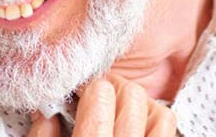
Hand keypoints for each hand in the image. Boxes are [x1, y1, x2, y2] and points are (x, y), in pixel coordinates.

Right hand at [29, 74, 176, 136]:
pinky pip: (167, 130)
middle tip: (101, 95)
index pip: (100, 99)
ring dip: (139, 106)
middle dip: (114, 90)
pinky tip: (138, 127)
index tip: (85, 88)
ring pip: (159, 114)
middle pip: (132, 97)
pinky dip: (155, 121)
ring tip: (121, 111)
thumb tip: (47, 112)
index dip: (92, 86)